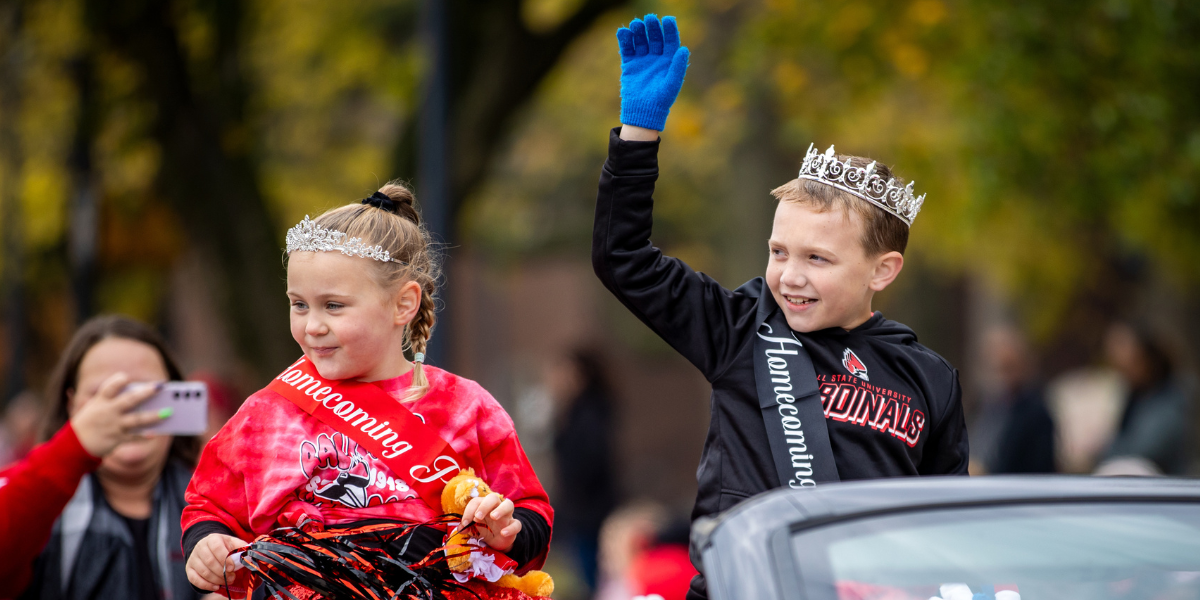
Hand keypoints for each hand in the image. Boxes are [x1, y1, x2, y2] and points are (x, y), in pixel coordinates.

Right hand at [71, 373, 169, 457]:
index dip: (117, 381)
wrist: (75, 444)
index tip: (126, 376)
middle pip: (129, 400)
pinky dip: (144, 436)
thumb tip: (143, 398)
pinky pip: (134, 437)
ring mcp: (113, 425)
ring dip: (153, 416)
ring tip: (168, 412)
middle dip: (145, 393)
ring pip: (136, 420)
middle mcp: (108, 411)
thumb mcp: (97, 407)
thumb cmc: (91, 421)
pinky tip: (154, 434)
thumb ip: (115, 400)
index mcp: (101, 401)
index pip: (109, 387)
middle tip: (160, 387)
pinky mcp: (116, 439)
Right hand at [186, 533, 248, 592]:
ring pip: (204, 572)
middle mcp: (200, 547)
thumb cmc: (223, 547)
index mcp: (212, 539)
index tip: (233, 568)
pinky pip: (194, 579)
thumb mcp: (232, 543)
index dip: (225, 559)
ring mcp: (193, 558)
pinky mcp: (189, 569)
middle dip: (222, 572)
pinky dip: (206, 585)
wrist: (207, 547)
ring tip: (227, 581)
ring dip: (217, 580)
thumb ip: (241, 547)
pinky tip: (216, 586)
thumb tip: (250, 554)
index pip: (217, 548)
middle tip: (232, 577)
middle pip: (210, 562)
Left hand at [460, 492, 521, 552]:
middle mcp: (496, 507)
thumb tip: (461, 529)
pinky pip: (517, 523)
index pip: (477, 501)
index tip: (465, 523)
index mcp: (484, 505)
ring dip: (501, 509)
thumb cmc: (484, 529)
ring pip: (509, 504)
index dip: (470, 510)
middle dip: (485, 505)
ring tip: (493, 517)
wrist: (496, 541)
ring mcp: (507, 515)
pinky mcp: (514, 525)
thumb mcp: (473, 529)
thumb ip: (466, 527)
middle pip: (493, 498)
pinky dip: (511, 528)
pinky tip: (503, 533)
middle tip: (478, 517)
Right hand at [616, 14, 689, 131]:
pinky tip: (623, 31)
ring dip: (638, 31)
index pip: (670, 40)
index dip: (670, 29)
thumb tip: (684, 48)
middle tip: (649, 19)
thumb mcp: (671, 84)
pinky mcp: (630, 64)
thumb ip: (677, 67)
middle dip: (652, 28)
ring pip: (640, 41)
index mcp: (669, 61)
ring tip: (635, 24)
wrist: (643, 111)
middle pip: (655, 37)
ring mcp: (642, 60)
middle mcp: (656, 58)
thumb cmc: (661, 100)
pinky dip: (624, 40)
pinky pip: (627, 49)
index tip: (667, 19)